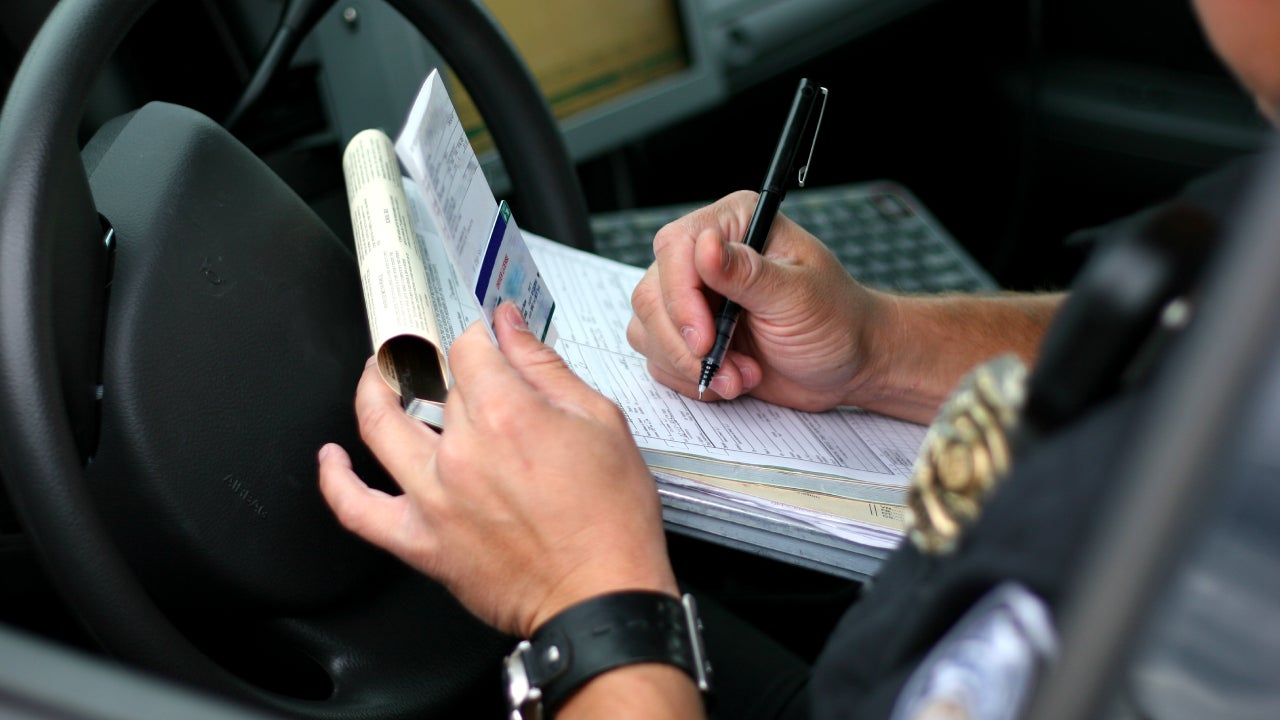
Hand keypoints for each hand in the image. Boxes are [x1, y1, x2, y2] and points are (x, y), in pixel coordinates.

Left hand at [318, 303, 676, 637]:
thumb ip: (546, 369)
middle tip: (456, 366)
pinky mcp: (421, 542)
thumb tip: (511, 327)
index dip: (477, 335)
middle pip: (436, 386)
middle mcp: (461, 452)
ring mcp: (433, 497)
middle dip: (448, 367)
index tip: (485, 338)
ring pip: (379, 426)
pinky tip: (333, 459)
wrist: (603, 596)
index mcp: (506, 415)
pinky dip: (336, 480)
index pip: (468, 348)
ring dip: (371, 390)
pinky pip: (356, 510)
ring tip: (376, 376)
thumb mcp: (600, 423)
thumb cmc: (610, 520)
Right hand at [627, 190, 892, 412]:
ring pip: (648, 329)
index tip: (705, 339)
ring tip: (740, 375)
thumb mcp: (798, 297)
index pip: (676, 248)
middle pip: (652, 294)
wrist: (848, 364)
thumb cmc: (837, 322)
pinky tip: (733, 379)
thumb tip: (704, 247)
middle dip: (685, 343)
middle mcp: (707, 256)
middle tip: (726, 367)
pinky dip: (691, 378)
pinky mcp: (689, 333)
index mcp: (736, 225)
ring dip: (690, 365)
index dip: (681, 298)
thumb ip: (748, 274)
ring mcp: (694, 296)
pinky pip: (659, 357)